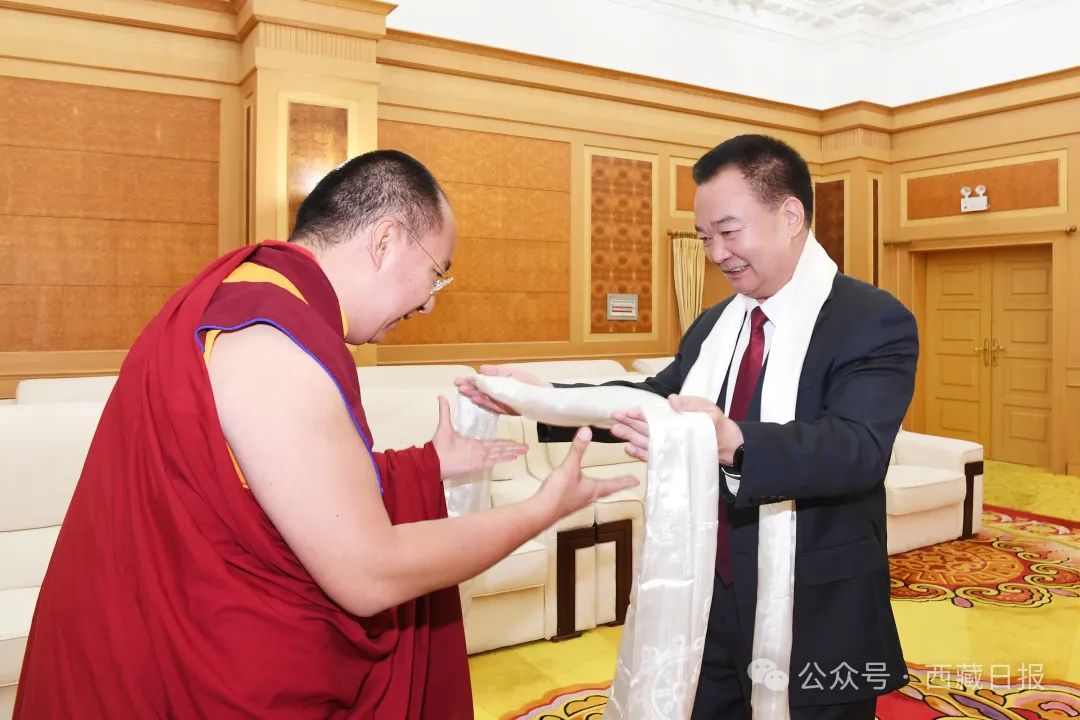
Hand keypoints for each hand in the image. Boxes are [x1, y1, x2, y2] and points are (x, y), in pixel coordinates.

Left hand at [431, 395, 527, 478]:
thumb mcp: (444, 425)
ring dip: (512, 452)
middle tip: (525, 446)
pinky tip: (514, 457)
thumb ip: (445, 411)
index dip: (504, 442)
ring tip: (524, 451)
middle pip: (500, 448)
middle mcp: (479, 451)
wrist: (434, 460)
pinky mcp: (479, 464)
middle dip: (513, 447)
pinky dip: (504, 458)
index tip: (514, 441)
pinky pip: (494, 461)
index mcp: (474, 444)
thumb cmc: (439, 446)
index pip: (493, 442)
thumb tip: (440, 396)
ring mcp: (480, 458)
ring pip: (500, 454)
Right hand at [453, 364, 551, 415]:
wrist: (545, 395)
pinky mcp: (507, 410)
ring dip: (474, 395)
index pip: (481, 383)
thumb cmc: (530, 383)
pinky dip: (485, 403)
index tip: (458, 379)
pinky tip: (476, 399)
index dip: (469, 381)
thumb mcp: (513, 373)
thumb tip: (481, 368)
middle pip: (480, 392)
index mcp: (498, 384)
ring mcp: (501, 403)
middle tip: (458, 385)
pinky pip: (493, 407)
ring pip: (484, 400)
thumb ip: (497, 371)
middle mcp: (498, 394)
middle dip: (468, 388)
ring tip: (464, 391)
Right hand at [537, 427, 637, 520]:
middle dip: (617, 485)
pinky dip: (588, 489)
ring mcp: (579, 501)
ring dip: (603, 488)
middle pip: (607, 490)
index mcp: (594, 489)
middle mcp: (589, 496)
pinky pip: (583, 494)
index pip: (614, 484)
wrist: (542, 511)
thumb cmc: (558, 493)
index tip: (635, 480)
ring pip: (596, 493)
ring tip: (606, 485)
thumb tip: (586, 432)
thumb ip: (577, 449)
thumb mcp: (569, 467)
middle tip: (625, 482)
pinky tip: (581, 487)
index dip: (625, 481)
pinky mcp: (568, 502)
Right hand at [612, 395, 743, 463]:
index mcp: (673, 415)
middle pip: (643, 425)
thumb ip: (690, 405)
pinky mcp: (670, 457)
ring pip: (644, 439)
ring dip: (630, 435)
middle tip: (613, 418)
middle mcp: (667, 428)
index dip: (638, 412)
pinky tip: (629, 448)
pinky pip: (652, 455)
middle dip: (628, 421)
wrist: (730, 446)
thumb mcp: (708, 410)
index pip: (652, 413)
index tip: (626, 412)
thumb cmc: (719, 425)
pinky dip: (640, 453)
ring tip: (615, 431)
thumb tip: (671, 400)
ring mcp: (667, 443)